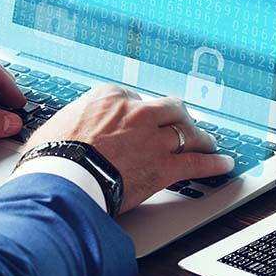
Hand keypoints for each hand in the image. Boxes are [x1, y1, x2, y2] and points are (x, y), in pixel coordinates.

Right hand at [25, 86, 233, 213]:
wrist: (63, 178)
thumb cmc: (52, 155)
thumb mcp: (58, 125)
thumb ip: (74, 123)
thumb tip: (65, 132)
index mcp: (109, 97)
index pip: (134, 99)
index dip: (140, 113)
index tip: (142, 121)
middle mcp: (137, 112)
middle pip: (169, 109)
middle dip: (178, 117)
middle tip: (183, 123)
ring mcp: (153, 138)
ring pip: (187, 132)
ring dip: (200, 137)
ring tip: (208, 142)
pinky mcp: (164, 166)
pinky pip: (197, 162)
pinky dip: (213, 163)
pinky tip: (223, 164)